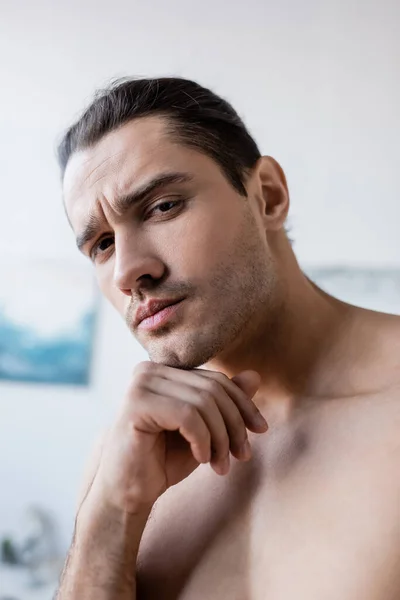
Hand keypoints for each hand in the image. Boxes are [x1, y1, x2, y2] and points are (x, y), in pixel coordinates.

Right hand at [78, 362, 267, 516]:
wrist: (127, 494)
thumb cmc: (163, 460)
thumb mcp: (204, 430)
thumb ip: (225, 403)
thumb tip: (255, 376)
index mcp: (164, 371)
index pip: (216, 379)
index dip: (244, 404)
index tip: (260, 430)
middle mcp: (149, 371)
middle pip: (213, 389)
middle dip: (235, 425)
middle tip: (242, 456)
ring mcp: (141, 385)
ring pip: (204, 403)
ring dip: (221, 438)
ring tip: (221, 465)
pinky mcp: (136, 404)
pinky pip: (188, 416)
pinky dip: (203, 440)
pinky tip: (201, 459)